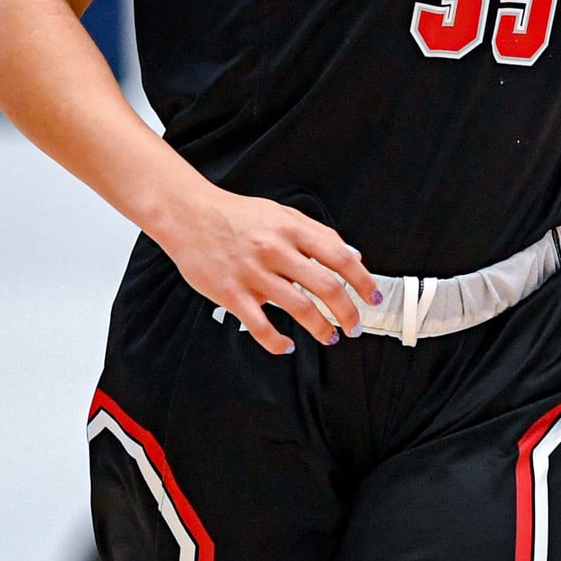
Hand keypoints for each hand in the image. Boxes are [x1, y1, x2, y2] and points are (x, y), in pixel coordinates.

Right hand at [153, 187, 380, 354]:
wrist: (188, 215)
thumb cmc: (238, 215)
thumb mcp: (282, 214)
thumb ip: (318, 234)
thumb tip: (352, 257)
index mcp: (292, 229)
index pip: (340, 257)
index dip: (362, 281)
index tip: (373, 298)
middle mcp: (275, 250)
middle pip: (326, 287)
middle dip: (347, 312)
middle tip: (355, 326)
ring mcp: (253, 273)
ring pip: (299, 308)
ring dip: (321, 328)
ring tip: (330, 337)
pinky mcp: (230, 293)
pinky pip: (260, 326)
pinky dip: (277, 342)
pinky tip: (287, 345)